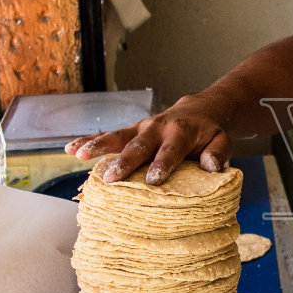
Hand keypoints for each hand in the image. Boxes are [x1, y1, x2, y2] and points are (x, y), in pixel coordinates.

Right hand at [64, 95, 233, 184]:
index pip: (170, 151)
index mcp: (181, 133)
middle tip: (111, 178)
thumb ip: (218, 153)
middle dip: (125, 162)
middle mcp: (157, 128)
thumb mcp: (222, 141)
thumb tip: (210, 166)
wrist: (198, 111)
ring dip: (97, 145)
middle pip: (139, 146)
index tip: (152, 181)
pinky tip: (70, 149)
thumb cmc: (209, 133)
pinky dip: (88, 140)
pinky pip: (107, 136)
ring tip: (78, 154)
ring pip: (117, 136)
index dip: (162, 165)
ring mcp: (140, 128)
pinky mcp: (130, 131)